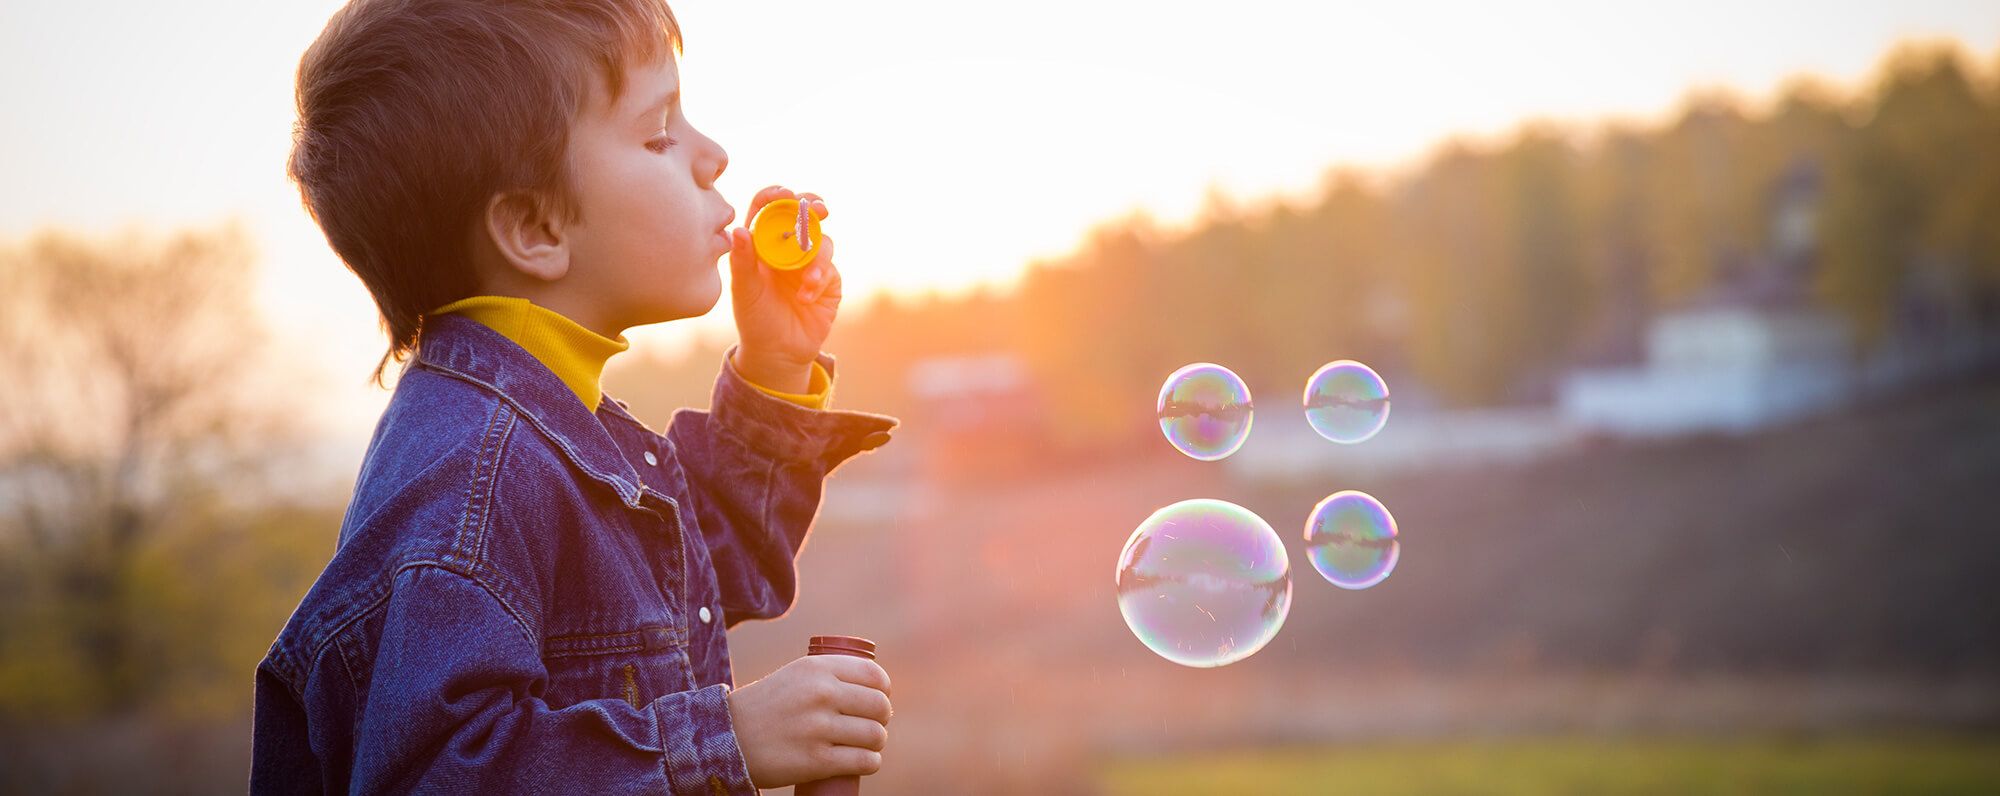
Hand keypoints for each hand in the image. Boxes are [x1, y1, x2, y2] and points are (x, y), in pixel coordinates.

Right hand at [725, 654, 891, 787]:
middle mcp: (821, 694)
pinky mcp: (817, 760)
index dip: (883, 691)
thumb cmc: (768, 707)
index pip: (875, 676)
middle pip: (880, 706)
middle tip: (869, 725)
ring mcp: (819, 727)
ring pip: (876, 735)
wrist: (728, 738)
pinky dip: (870, 763)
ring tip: (864, 745)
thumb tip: (874, 688)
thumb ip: (830, 675)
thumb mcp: (797, 675)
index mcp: (817, 668)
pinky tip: (862, 761)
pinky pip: (866, 761)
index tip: (876, 700)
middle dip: (880, 718)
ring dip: (876, 743)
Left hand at [730, 185, 840, 393]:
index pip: (769, 208)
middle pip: (803, 213)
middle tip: (818, 209)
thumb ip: (742, 261)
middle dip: (812, 206)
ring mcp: (810, 261)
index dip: (777, 196)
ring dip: (816, 256)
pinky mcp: (828, 279)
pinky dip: (819, 279)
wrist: (778, 352)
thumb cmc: (754, 318)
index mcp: (762, 242)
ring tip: (806, 281)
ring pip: (821, 239)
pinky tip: (806, 297)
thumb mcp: (744, 291)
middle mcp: (787, 246)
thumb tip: (739, 229)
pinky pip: (829, 268)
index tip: (785, 195)